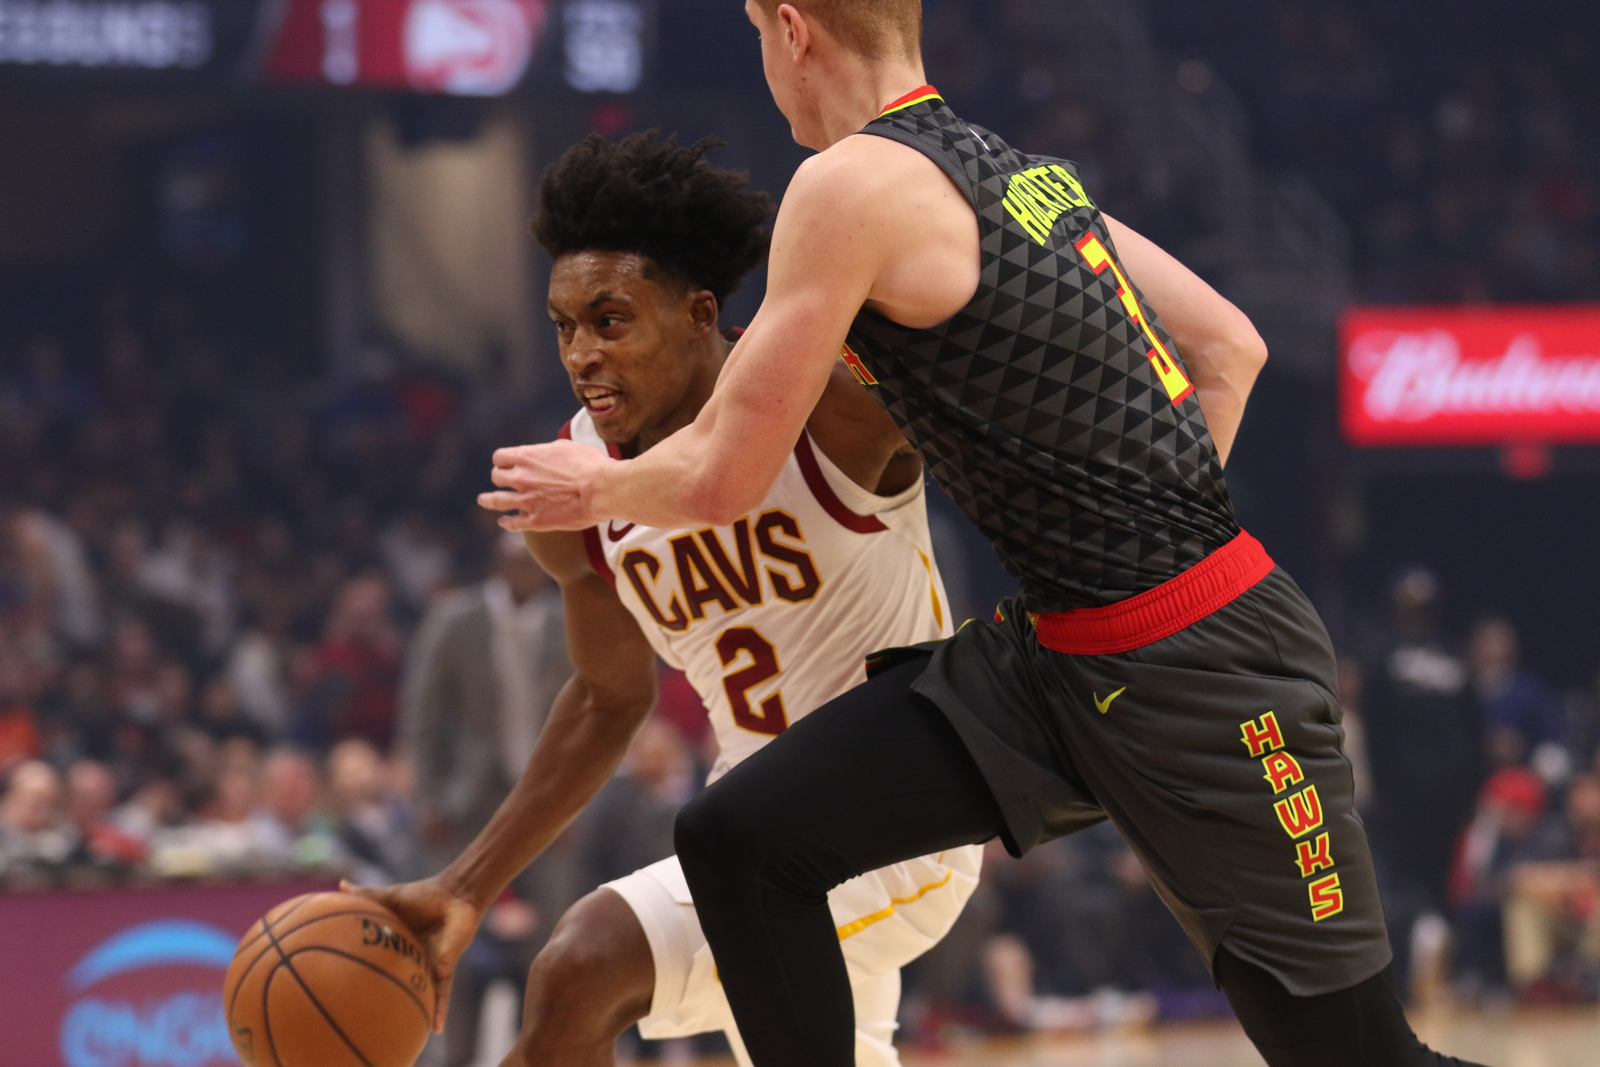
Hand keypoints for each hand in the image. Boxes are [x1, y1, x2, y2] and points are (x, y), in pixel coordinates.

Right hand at [341, 877, 483, 1032]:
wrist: (456, 895)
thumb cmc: (424, 894)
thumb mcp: (391, 898)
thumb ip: (367, 895)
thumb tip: (340, 885)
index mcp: (395, 945)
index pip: (376, 964)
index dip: (363, 976)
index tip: (346, 991)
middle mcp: (410, 959)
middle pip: (395, 983)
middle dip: (385, 1000)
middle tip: (368, 1019)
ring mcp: (427, 965)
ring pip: (418, 993)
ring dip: (413, 1011)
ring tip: (403, 1033)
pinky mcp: (444, 968)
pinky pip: (442, 992)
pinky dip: (440, 1008)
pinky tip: (436, 1028)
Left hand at [478, 441, 612, 531]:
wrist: (601, 489)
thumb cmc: (590, 465)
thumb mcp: (567, 447)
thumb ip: (548, 452)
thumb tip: (544, 454)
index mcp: (527, 457)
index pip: (500, 457)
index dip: (502, 461)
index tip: (505, 464)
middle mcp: (521, 477)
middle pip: (496, 476)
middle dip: (500, 477)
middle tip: (504, 481)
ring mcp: (526, 500)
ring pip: (496, 500)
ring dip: (489, 500)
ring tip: (484, 500)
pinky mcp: (535, 520)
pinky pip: (512, 523)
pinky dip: (506, 522)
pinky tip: (504, 521)